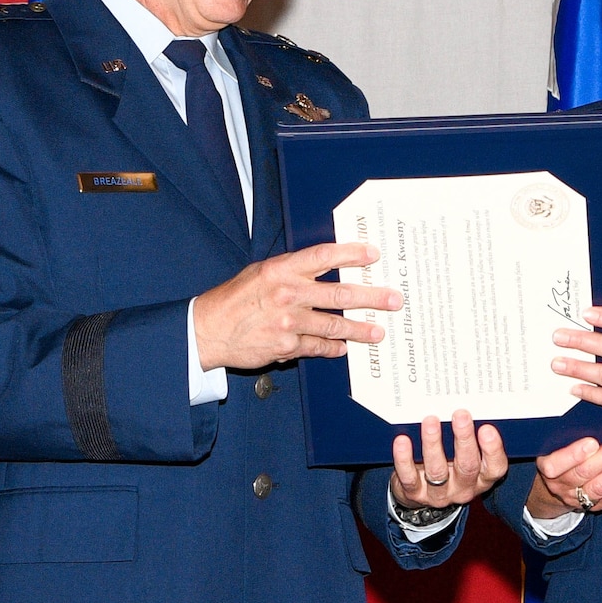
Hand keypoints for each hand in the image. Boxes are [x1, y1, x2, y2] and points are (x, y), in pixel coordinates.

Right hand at [192, 241, 398, 370]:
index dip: (351, 254)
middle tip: (393, 299)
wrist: (208, 329)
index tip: (373, 255)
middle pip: (340, 293)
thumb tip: (326, 265)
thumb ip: (292, 270)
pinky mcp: (285, 346)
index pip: (324, 256)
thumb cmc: (236, 298)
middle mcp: (288, 294)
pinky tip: (344, 348)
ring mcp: (288, 322)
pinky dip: (333, 348)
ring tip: (378, 331)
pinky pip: (317, 346)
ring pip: (334, 324)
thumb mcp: (261, 272)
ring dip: (360, 329)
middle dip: (371, 297)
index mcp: (281, 270)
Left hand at [390, 412, 507, 509]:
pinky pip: (409, 477)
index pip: (495, 468)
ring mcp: (439, 494)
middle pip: (467, 467)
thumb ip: (468, 436)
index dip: (493, 450)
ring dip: (433, 444)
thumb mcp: (464, 454)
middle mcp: (463, 487)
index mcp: (481, 477)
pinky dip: (404, 458)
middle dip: (464, 439)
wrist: (423, 495)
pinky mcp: (415, 494)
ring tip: (430, 421)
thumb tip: (465, 403)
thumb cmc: (450, 465)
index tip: (487, 428)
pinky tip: (403, 440)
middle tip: (460, 415)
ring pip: (437, 471)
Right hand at [527, 430, 601, 519]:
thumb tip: (591, 414)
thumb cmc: (559, 455)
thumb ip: (567, 435)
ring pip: (600, 485)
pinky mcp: (593, 505)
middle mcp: (559, 485)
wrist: (559, 484)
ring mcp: (576, 498)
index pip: (555, 464)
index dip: (573, 454)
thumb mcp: (555, 444)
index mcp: (547, 466)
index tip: (592, 442)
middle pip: (584, 472)